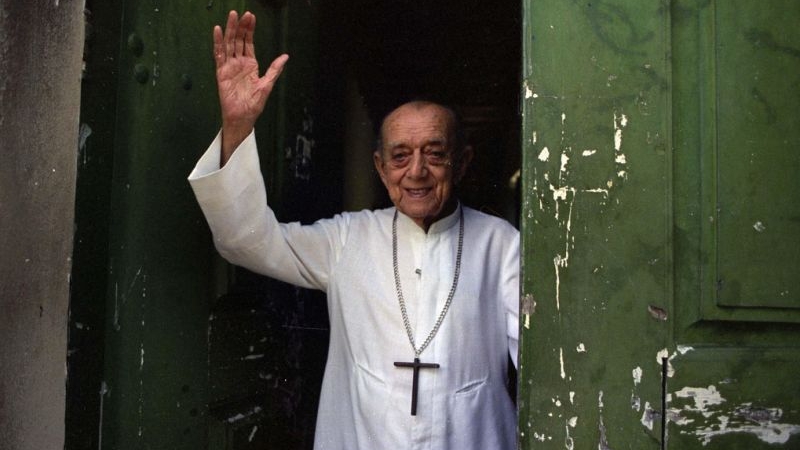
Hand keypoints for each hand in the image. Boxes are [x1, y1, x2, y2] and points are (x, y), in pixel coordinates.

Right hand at [213, 10, 288, 164]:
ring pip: (228, 44)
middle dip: (241, 26)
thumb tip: (285, 56)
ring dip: (230, 30)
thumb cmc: (254, 104)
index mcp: (250, 64)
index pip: (248, 43)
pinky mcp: (221, 73)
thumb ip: (275, 69)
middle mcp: (238, 63)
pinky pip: (219, 55)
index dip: (250, 30)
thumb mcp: (268, 84)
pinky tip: (217, 31)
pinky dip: (218, 43)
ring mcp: (229, 67)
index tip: (251, 16)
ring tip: (232, 16)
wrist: (243, 117)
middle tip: (243, 13)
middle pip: (238, 40)